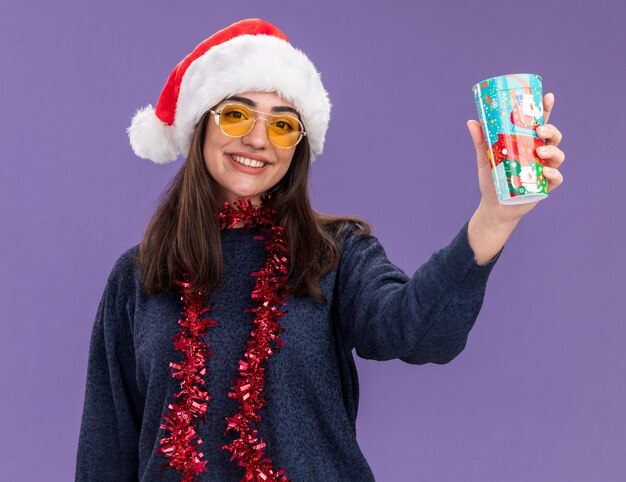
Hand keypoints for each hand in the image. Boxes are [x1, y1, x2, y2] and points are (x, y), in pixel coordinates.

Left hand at [466, 93, 564, 226]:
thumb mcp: (484, 159)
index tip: (548, 97)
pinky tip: (545, 172)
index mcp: (527, 144)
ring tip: (542, 151)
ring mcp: (543, 169)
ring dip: (553, 150)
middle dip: (551, 129)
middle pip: (553, 137)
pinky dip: (553, 174)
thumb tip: (471, 122)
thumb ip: (481, 142)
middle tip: (540, 129)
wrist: (493, 207)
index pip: (540, 123)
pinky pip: (556, 178)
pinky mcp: (544, 186)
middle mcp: (539, 154)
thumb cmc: (492, 180)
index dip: (546, 110)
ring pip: (557, 155)